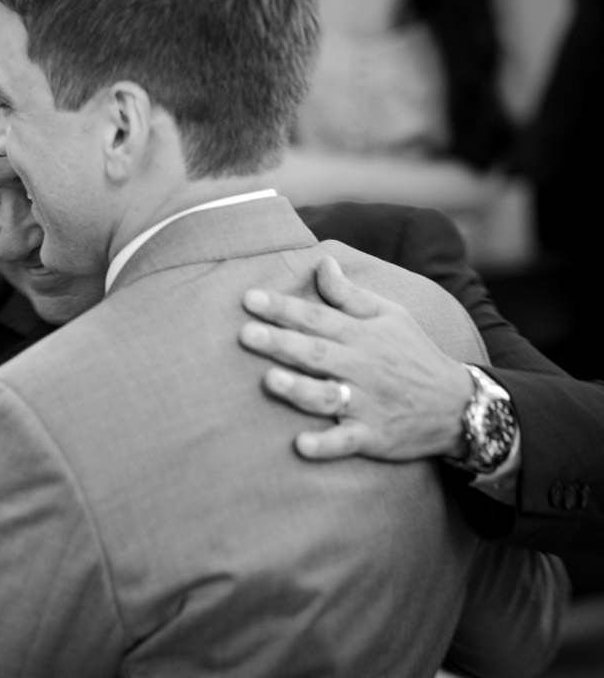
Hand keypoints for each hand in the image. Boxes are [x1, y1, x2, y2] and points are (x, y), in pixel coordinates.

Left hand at [238, 256, 473, 461]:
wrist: (460, 406)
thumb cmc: (415, 355)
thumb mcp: (391, 316)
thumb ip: (349, 294)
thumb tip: (321, 262)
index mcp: (362, 336)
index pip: (316, 317)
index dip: (283, 308)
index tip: (249, 299)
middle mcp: (361, 367)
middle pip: (316, 353)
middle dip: (281, 343)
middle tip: (246, 334)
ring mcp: (366, 403)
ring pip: (327, 396)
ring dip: (299, 390)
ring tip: (269, 381)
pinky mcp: (372, 436)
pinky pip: (346, 441)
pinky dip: (326, 444)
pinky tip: (301, 445)